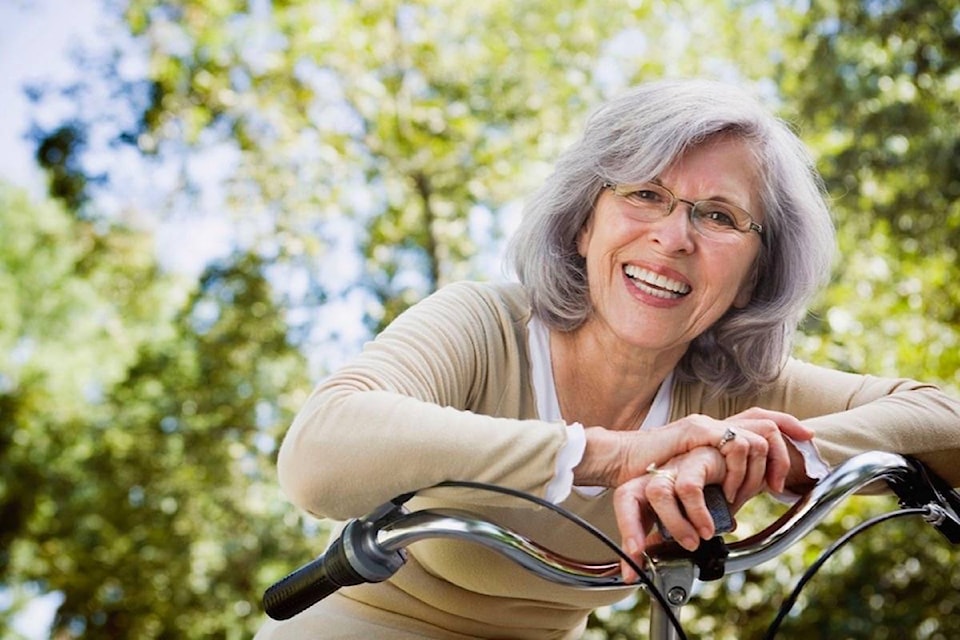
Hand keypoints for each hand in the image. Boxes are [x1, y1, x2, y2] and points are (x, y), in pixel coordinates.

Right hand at [575, 408, 811, 501]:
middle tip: (782, 481)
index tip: (809, 438)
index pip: (759, 418)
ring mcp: (704, 424)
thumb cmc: (647, 469)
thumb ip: (712, 477)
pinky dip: (739, 467)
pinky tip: (734, 487)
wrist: (618, 459)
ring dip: (761, 465)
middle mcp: (713, 423)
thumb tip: (733, 499)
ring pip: (755, 433)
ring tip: (755, 491)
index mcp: (714, 431)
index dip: (788, 424)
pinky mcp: (693, 431)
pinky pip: (731, 441)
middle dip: (786, 447)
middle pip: (765, 421)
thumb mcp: (690, 474)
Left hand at [613, 446, 727, 581]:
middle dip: (660, 528)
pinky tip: (715, 516)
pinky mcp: (697, 459)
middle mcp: (658, 475)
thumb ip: (664, 534)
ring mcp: (675, 466)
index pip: (624, 503)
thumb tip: (648, 560)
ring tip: (704, 535)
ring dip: (681, 520)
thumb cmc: (706, 487)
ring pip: (661, 491)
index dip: (627, 532)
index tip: (633, 563)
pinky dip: (702, 509)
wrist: (730, 459)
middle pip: (637, 497)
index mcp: (648, 488)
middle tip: (689, 546)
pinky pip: (691, 486)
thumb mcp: (683, 513)